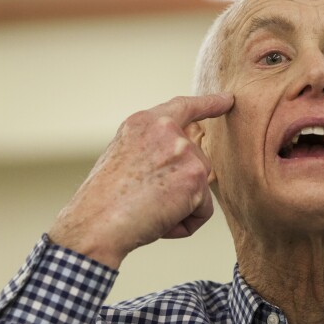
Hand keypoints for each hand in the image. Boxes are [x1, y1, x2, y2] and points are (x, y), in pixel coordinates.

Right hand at [48, 94, 233, 268]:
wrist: (96, 224)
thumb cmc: (102, 201)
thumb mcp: (123, 157)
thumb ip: (155, 149)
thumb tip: (187, 161)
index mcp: (143, 122)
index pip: (183, 107)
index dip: (209, 104)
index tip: (228, 99)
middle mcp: (167, 129)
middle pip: (197, 162)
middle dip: (179, 187)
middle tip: (143, 198)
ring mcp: (184, 150)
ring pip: (200, 187)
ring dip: (180, 207)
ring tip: (147, 209)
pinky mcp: (196, 177)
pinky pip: (203, 211)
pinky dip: (186, 224)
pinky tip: (160, 222)